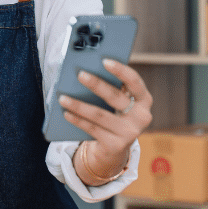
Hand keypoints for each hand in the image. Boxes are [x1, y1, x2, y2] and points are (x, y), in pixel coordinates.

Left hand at [60, 58, 152, 182]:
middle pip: (115, 97)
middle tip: (80, 74)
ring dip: (79, 105)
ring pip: (100, 115)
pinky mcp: (116, 145)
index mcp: (144, 100)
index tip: (104, 60)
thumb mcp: (118, 102)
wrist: (115, 147)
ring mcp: (130, 133)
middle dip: (96, 84)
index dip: (121, 70)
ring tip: (62, 98)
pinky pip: (93, 129)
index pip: (135, 82)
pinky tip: (66, 113)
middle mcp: (141, 117)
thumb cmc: (114, 114)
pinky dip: (78, 120)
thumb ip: (112, 87)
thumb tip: (88, 71)